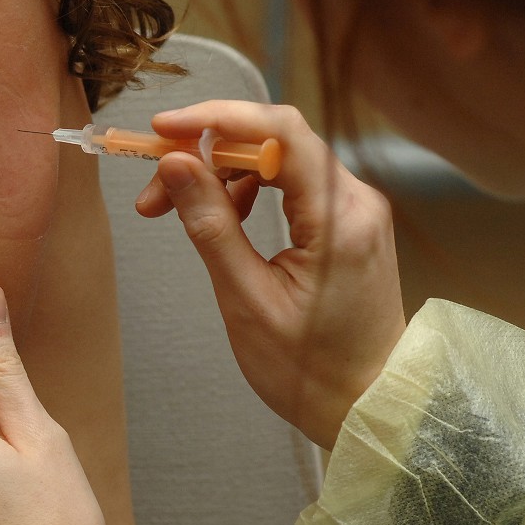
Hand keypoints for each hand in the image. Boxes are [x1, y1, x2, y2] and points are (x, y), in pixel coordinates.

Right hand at [135, 101, 405, 449]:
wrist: (370, 406)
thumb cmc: (311, 369)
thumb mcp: (246, 300)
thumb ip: (211, 225)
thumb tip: (176, 163)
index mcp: (340, 218)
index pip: (280, 132)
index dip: (217, 118)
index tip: (164, 128)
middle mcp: (355, 201)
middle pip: (274, 140)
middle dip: (206, 152)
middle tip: (154, 187)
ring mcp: (354, 209)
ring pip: (278, 159)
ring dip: (220, 173)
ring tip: (172, 208)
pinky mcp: (346, 221)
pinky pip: (290, 183)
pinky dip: (245, 189)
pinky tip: (219, 217)